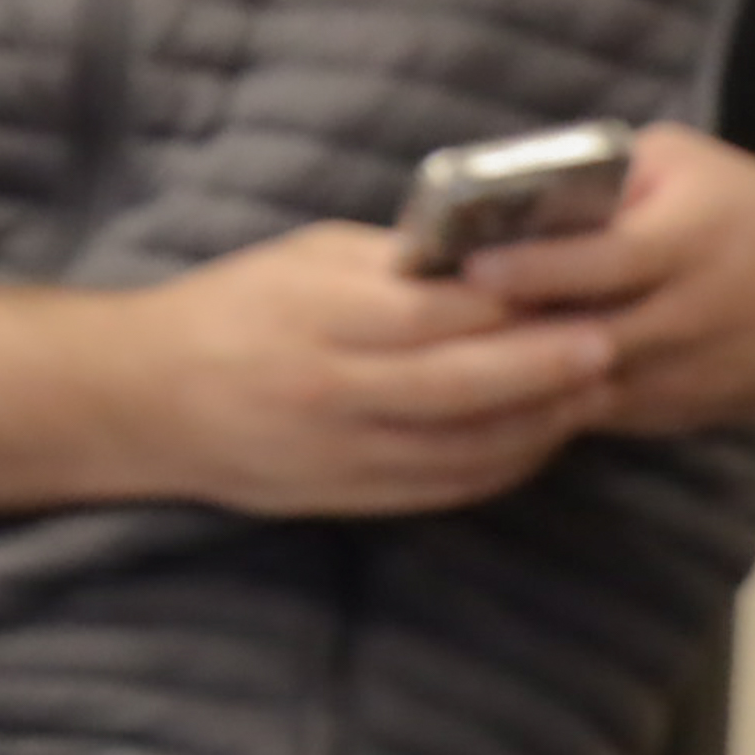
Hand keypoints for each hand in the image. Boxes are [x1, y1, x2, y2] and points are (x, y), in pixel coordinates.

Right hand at [129, 221, 615, 515]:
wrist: (144, 403)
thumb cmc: (231, 310)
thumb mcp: (304, 260)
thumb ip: (394, 264)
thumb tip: (490, 256)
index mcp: (318, 319)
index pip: (435, 314)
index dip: (513, 302)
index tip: (572, 281)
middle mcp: (332, 392)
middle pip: (464, 386)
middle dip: (546, 367)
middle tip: (609, 342)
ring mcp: (344, 454)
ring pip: (467, 447)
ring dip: (540, 422)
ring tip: (593, 389)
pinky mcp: (352, 498)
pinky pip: (448, 486)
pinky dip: (505, 464)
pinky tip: (542, 434)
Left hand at [465, 122, 754, 430]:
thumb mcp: (685, 163)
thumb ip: (603, 175)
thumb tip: (511, 192)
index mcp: (687, 247)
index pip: (597, 264)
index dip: (529, 270)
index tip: (468, 265)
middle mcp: (685, 320)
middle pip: (575, 339)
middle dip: (502, 335)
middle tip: (426, 324)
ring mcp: (681, 378)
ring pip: (577, 391)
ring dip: (510, 381)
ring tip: (439, 363)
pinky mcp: (674, 414)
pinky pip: (592, 415)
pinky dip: (540, 404)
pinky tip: (486, 391)